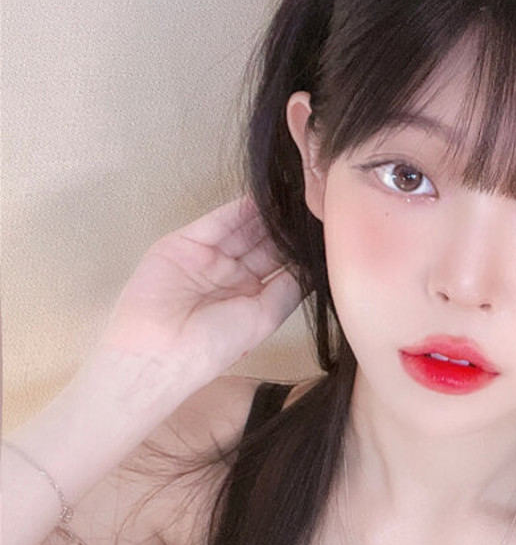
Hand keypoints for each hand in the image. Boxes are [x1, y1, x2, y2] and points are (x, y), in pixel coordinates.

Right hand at [96, 194, 304, 390]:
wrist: (161, 347)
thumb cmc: (212, 346)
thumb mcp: (264, 318)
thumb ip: (289, 290)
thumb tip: (314, 268)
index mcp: (250, 300)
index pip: (281, 267)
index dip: (300, 252)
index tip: (324, 234)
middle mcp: (231, 278)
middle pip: (264, 244)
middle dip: (286, 229)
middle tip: (313, 208)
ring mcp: (209, 259)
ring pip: (244, 229)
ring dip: (267, 215)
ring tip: (293, 197)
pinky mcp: (187, 242)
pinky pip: (219, 220)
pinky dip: (241, 207)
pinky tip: (264, 196)